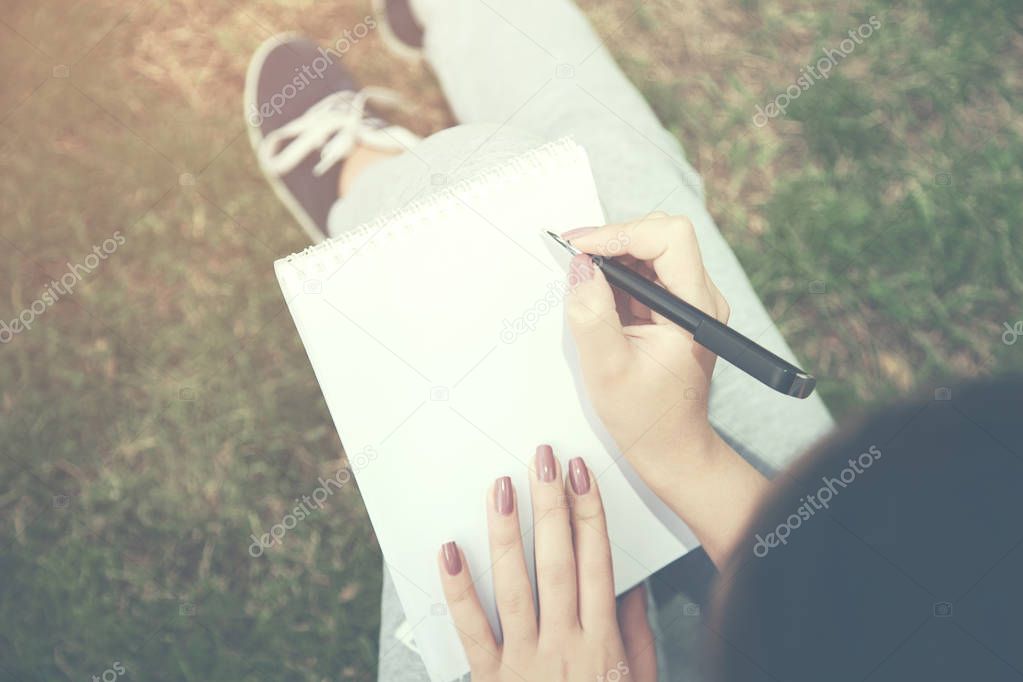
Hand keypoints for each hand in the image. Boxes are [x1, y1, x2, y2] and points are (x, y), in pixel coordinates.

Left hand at [437, 446, 657, 681]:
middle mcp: (565, 647)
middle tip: (544, 458)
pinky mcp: (491, 680)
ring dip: (508, 534)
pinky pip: (471, 631)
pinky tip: (449, 550)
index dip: (591, 513)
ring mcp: (525, 663)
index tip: (582, 473)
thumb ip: (634, 634)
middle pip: (559, 563)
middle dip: (552, 506)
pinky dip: (457, 590)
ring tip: (501, 487)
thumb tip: (629, 583)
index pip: (598, 563)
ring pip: (515, 586)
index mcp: (602, 644)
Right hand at [563, 214, 766, 564]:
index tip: (578, 248)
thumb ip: (591, 314)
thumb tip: (579, 267)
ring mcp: (689, 301)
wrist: (671, 448)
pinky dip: (614, 275)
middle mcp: (700, 297)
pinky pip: (643, 273)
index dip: (620, 232)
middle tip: (572, 260)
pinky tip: (594, 297)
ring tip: (579, 282)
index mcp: (696, 309)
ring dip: (610, 258)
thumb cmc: (646, 419)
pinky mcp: (673, 308)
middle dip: (612, 240)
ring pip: (649, 250)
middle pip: (660, 235)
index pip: (668, 237)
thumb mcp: (607, 369)